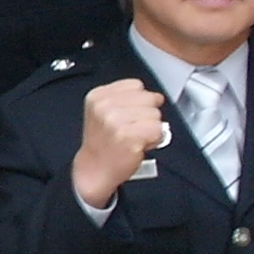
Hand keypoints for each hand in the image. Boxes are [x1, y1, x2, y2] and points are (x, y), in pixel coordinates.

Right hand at [72, 77, 169, 210]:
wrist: (95, 169)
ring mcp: (116, 122)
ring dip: (151, 128)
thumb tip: (157, 97)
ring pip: (155, 114)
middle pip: (148, 98)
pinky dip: (154, 139)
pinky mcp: (129, 137)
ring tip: (136, 136)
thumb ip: (125, 97)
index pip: (136, 85)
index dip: (139, 100)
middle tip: (133, 127)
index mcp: (98, 96)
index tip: (130, 113)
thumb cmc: (103, 142)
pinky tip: (140, 144)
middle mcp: (105, 107)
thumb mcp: (103, 111)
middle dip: (146, 113)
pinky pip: (158, 131)